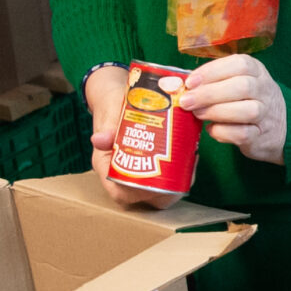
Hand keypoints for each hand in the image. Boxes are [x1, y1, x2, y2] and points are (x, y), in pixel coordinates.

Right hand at [84, 62, 185, 207]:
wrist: (115, 93)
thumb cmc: (110, 105)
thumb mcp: (108, 113)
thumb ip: (106, 126)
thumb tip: (100, 139)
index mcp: (106, 166)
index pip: (120, 193)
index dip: (139, 195)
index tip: (159, 183)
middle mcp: (122, 172)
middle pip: (145, 197)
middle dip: (167, 192)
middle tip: (184, 174)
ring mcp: (137, 169)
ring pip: (158, 190)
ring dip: (177, 183)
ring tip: (190, 165)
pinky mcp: (151, 162)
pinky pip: (165, 177)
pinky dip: (180, 172)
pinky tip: (190, 157)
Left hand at [178, 54, 287, 164]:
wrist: (283, 126)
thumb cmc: (248, 100)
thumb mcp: (237, 82)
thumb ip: (214, 81)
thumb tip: (180, 86)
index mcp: (257, 71)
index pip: (239, 64)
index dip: (212, 71)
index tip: (190, 82)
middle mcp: (265, 89)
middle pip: (241, 86)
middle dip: (209, 93)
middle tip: (187, 101)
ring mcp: (266, 113)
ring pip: (246, 110)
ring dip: (216, 112)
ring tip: (198, 114)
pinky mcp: (261, 136)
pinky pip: (242, 134)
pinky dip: (222, 132)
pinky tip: (212, 129)